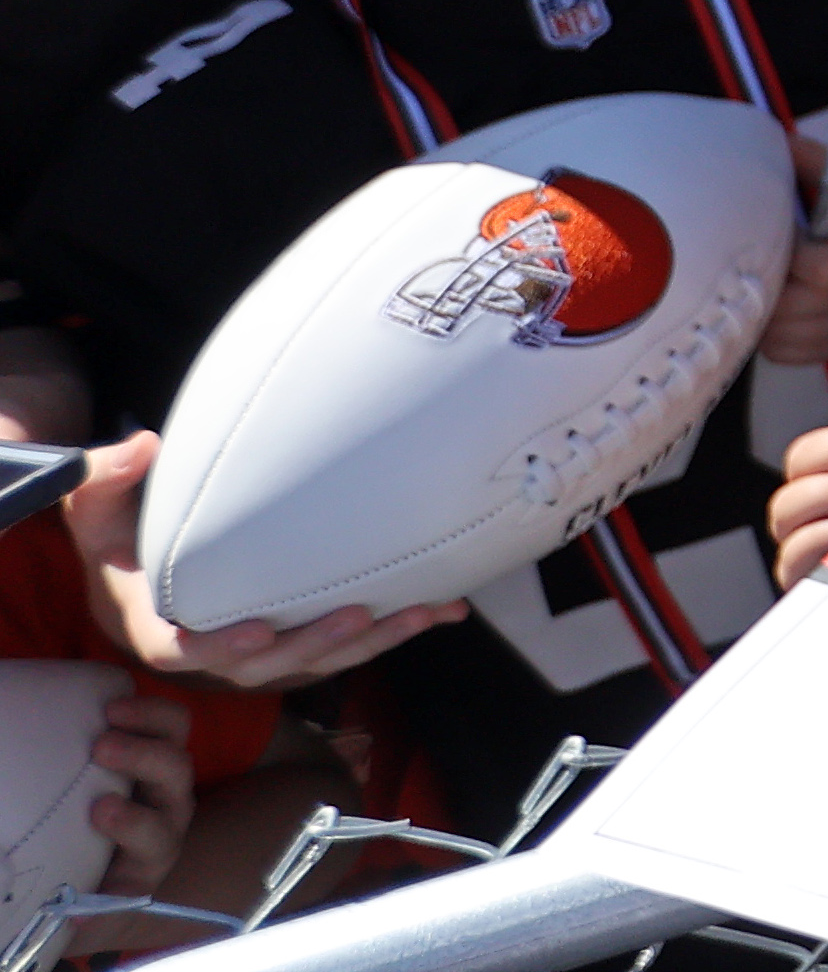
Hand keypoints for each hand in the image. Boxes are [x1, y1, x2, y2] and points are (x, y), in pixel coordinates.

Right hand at [69, 433, 463, 684]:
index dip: (219, 649)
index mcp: (156, 621)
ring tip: (420, 613)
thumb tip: (140, 447)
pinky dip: (392, 630)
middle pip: (261, 668)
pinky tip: (442, 610)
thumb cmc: (119, 532)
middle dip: (313, 644)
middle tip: (358, 613)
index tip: (260, 630)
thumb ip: (107, 477)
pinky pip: (340, 646)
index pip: (180, 650)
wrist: (139, 564)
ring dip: (369, 642)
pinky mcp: (293, 640)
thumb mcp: (97, 502)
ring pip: (312, 663)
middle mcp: (209, 647)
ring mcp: (256, 649)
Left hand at [82, 691, 190, 900]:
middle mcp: (169, 801)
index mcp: (159, 764)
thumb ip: (86, 743)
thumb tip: (21, 701)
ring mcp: (159, 846)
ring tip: (99, 810)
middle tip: (101, 747)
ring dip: (133, 818)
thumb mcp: (95, 771)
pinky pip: (127, 893)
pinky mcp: (136, 891)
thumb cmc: (89, 811)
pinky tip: (77, 906)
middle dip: (143, 753)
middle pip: (177, 767)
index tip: (111, 706)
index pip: (174, 726)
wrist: (93, 882)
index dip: (151, 712)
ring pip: (161, 828)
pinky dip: (104, 897)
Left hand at [765, 143, 827, 364]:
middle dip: (763, 285)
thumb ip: (818, 162)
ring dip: (761, 314)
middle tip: (753, 261)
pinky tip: (775, 310)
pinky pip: (792, 355)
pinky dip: (771, 337)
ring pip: (784, 337)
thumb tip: (770, 140)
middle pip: (793, 310)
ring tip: (762, 285)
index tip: (779, 235)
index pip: (823, 269)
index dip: (790, 257)